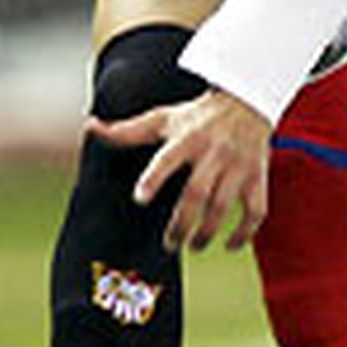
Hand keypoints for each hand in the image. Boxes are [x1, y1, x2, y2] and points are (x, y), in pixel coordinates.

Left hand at [87, 89, 270, 252]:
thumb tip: (88, 126)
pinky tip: (229, 246)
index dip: (154, 178)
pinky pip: (256, 211)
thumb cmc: (196, 116)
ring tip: (192, 246)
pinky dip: (244, 233)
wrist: (247, 101)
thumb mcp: (162, 119)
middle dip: (181, 224)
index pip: (168, 158)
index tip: (140, 198)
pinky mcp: (257, 176)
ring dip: (207, 232)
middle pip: (196, 193)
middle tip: (168, 244)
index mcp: (187, 138)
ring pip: (223, 206)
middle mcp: (213, 151)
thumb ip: (127, 130)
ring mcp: (238, 165)